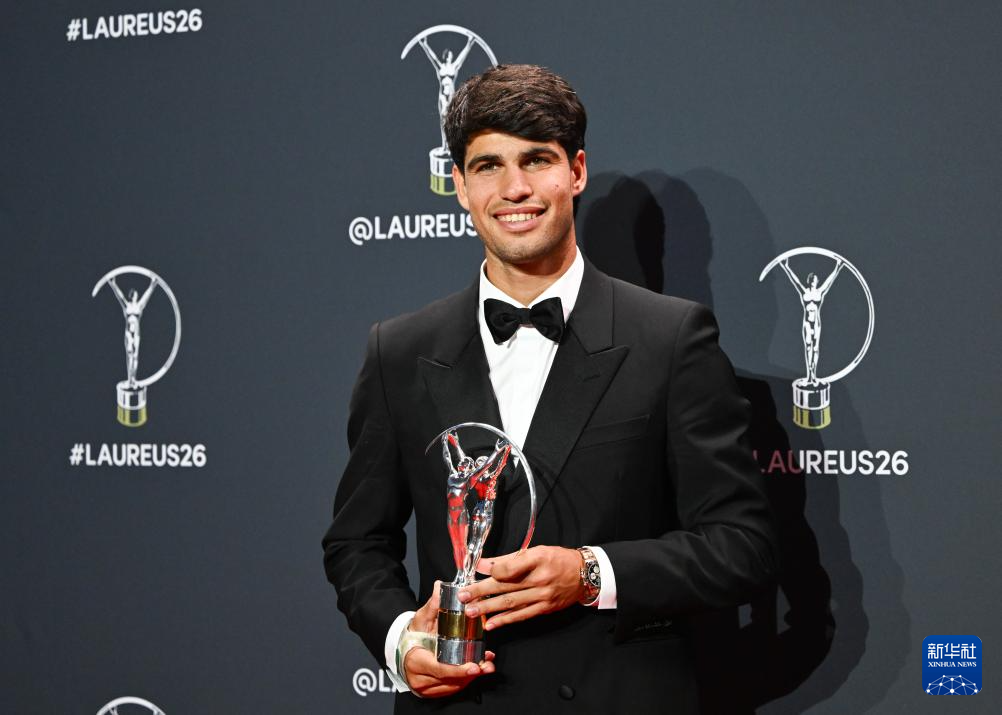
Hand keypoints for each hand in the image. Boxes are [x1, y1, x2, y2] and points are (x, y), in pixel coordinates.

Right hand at [402, 581, 495, 697]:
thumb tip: (440, 586)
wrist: (404, 649)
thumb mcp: (422, 618)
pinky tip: (477, 669)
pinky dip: (465, 680)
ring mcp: (425, 688)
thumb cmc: (414, 634)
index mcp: (416, 660)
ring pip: (453, 686)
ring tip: (486, 665)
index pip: (439, 669)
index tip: (474, 666)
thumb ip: (433, 605)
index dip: (458, 670)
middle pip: (450, 679)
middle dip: (471, 673)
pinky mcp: (433, 691)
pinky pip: (452, 688)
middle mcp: (419, 678)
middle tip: (487, 665)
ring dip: (472, 677)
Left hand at [459, 546, 584, 629]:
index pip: (510, 567)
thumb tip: (483, 563)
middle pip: (506, 586)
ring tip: (470, 611)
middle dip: (481, 591)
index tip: (476, 571)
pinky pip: (522, 615)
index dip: (492, 571)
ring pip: (511, 603)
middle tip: (463, 595)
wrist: (584, 574)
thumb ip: (509, 558)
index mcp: (537, 559)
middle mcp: (540, 579)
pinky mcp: (544, 609)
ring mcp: (542, 596)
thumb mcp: (535, 551)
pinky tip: (490, 623)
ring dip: (488, 608)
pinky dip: (505, 620)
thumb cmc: (557, 559)